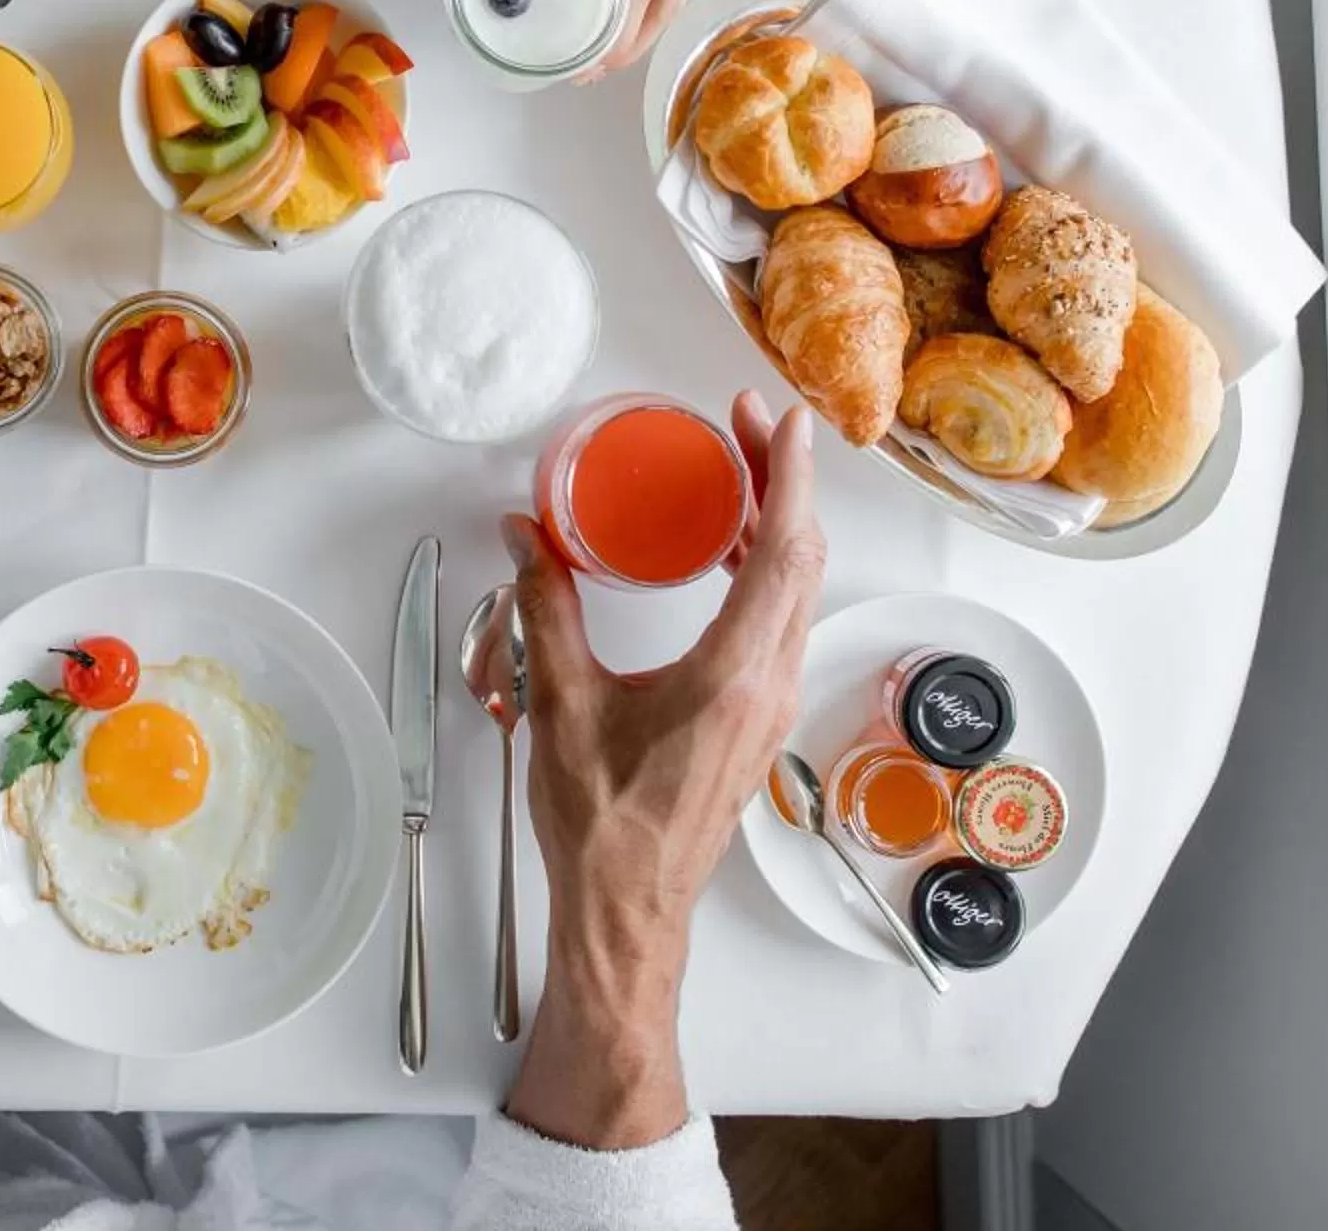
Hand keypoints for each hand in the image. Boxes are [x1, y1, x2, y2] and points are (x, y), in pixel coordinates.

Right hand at [504, 392, 827, 1149]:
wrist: (628, 907)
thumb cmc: (602, 824)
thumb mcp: (563, 703)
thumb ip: (546, 606)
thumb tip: (525, 535)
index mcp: (731, 675)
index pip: (782, 552)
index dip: (787, 476)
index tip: (782, 421)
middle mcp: (767, 684)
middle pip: (802, 559)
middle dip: (783, 480)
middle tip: (747, 426)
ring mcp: (770, 703)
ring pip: (799, 591)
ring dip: (780, 524)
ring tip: (740, 475)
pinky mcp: (758, 717)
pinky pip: (781, 621)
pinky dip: (768, 568)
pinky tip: (730, 554)